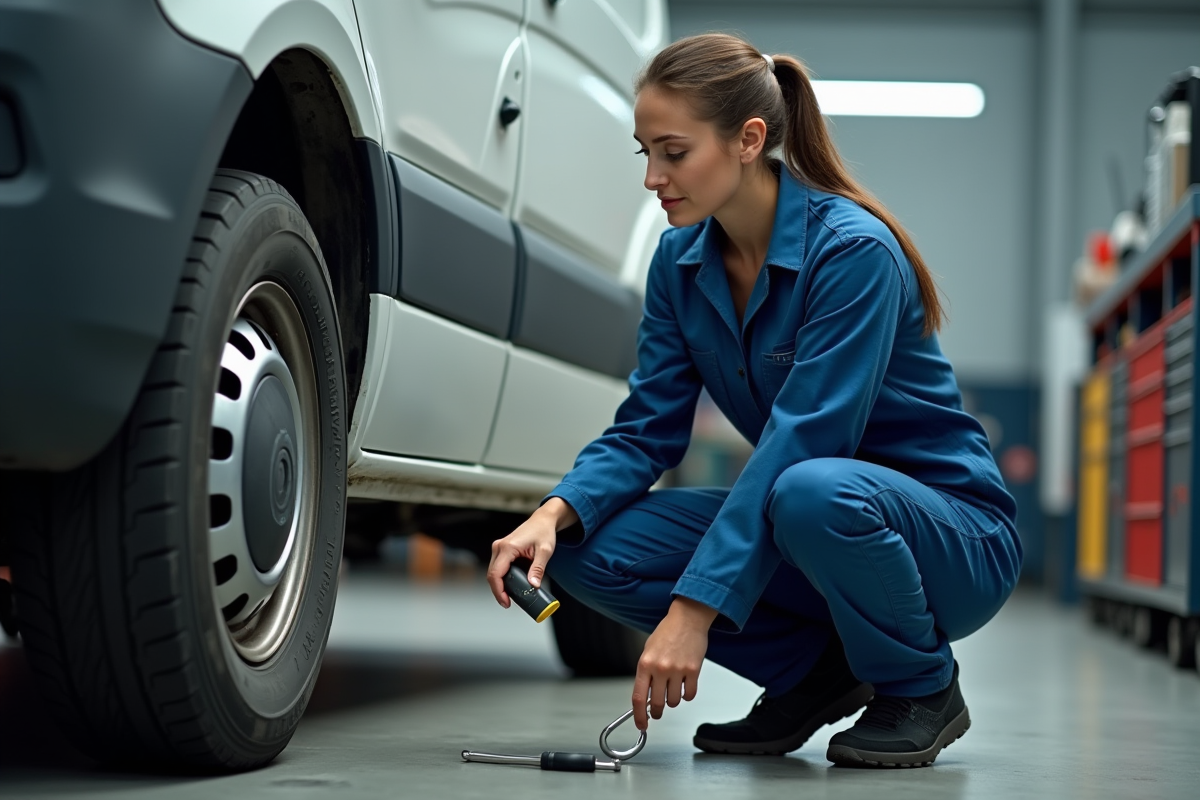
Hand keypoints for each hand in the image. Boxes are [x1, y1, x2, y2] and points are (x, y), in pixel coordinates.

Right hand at [486, 498, 577, 606]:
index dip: (499, 591)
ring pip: (493, 572)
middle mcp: (499, 547)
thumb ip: (538, 569)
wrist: (543, 520)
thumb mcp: (545, 551)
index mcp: (507, 547)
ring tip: (511, 596)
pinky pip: (497, 567)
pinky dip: (502, 578)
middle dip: (498, 591)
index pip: (496, 574)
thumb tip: (533, 586)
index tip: (506, 602)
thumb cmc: (544, 532)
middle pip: (492, 575)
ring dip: (499, 585)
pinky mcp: (502, 549)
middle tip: (509, 603)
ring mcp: (499, 547)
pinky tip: (510, 586)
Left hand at [632, 598, 717, 729]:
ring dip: (673, 700)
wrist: (687, 619)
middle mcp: (660, 668)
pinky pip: (690, 695)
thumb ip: (646, 674)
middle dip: (657, 712)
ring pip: (674, 702)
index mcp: (645, 664)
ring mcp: (677, 670)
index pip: (639, 697)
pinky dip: (687, 695)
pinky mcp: (693, 670)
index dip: (639, 715)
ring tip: (673, 688)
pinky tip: (685, 685)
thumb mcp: (648, 651)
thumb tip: (646, 696)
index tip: (641, 724)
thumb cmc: (667, 633)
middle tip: (657, 712)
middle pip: (657, 704)